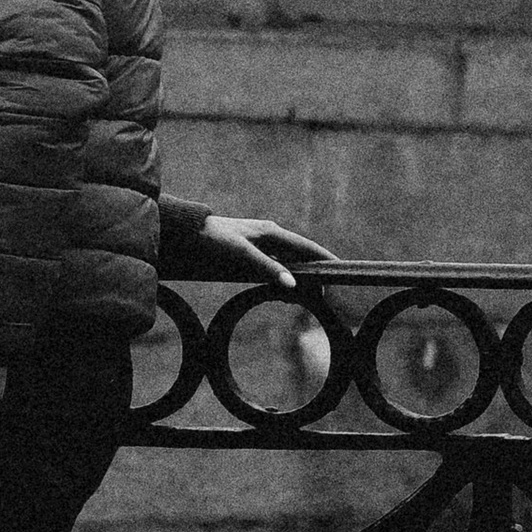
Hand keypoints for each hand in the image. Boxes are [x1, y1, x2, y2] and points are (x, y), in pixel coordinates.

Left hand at [188, 211, 332, 293]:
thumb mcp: (242, 254)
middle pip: (301, 257)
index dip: (326, 258)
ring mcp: (262, 244)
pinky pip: (276, 267)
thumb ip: (267, 268)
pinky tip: (284, 293)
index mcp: (272, 232)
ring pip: (289, 264)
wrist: (189, 233)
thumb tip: (293, 286)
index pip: (307, 247)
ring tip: (305, 300)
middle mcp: (271, 236)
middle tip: (323, 297)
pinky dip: (284, 280)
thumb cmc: (215, 239)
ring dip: (298, 280)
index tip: (342, 269)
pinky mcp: (253, 252)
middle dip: (314, 275)